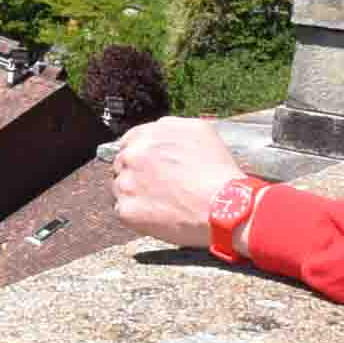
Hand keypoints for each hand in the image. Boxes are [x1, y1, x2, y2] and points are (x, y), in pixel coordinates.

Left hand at [110, 116, 247, 252]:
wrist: (223, 207)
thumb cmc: (217, 170)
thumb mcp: (199, 130)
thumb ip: (171, 126)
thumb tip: (157, 129)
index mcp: (146, 136)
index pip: (129, 142)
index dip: (141, 156)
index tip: (151, 167)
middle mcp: (131, 156)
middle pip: (122, 165)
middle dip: (136, 174)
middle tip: (158, 187)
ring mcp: (126, 184)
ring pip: (121, 188)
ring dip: (135, 194)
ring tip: (162, 203)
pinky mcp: (127, 211)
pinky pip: (124, 211)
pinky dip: (137, 215)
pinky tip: (158, 216)